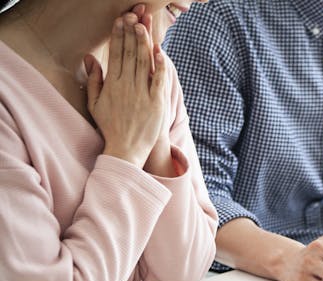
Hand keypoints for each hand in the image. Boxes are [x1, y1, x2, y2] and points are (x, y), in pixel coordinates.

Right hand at [85, 12, 165, 168]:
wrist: (125, 149)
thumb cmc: (110, 126)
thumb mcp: (94, 103)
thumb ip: (93, 80)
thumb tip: (89, 57)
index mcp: (111, 85)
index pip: (115, 54)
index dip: (118, 36)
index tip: (120, 21)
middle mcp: (125, 86)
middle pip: (129, 54)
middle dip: (130, 32)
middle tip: (132, 15)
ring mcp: (141, 94)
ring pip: (143, 63)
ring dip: (143, 42)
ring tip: (143, 25)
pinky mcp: (156, 103)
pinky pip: (158, 80)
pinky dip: (159, 65)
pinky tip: (159, 51)